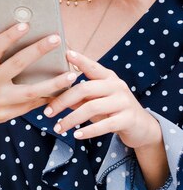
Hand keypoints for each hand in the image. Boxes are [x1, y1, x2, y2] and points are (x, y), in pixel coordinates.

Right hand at [0, 23, 77, 128]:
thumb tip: (15, 27)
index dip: (9, 36)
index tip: (26, 25)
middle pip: (16, 65)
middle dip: (37, 50)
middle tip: (56, 39)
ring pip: (30, 91)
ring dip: (53, 84)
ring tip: (71, 74)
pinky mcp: (5, 114)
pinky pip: (30, 105)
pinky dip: (47, 97)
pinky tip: (62, 90)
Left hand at [44, 50, 161, 148]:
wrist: (141, 127)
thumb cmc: (111, 110)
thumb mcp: (95, 101)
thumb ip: (78, 97)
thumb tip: (52, 94)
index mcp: (108, 78)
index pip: (92, 66)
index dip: (80, 60)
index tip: (66, 53)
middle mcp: (117, 86)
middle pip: (85, 89)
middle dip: (62, 101)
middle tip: (47, 113)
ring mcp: (124, 101)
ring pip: (92, 108)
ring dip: (71, 119)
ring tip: (57, 128)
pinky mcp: (128, 118)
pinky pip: (104, 125)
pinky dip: (88, 131)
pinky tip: (76, 136)